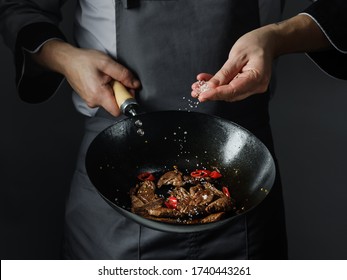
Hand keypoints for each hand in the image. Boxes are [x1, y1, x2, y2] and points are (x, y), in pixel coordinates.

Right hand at [33, 40, 140, 115]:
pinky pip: (103, 98)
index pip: (119, 111)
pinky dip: (106, 90)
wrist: (67, 60)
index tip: (126, 89)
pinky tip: (101, 80)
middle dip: (120, 92)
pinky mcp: (90, 99)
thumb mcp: (107, 63)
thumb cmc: (84, 60)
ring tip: (105, 77)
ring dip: (113, 90)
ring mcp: (90, 102)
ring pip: (110, 101)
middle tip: (114, 79)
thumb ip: (123, 75)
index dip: (126, 100)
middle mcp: (94, 102)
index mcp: (98, 95)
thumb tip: (135, 84)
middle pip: (116, 105)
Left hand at [191, 14, 330, 102]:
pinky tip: (205, 81)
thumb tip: (211, 87)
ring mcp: (252, 88)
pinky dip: (217, 86)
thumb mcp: (237, 56)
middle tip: (195, 92)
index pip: (233, 90)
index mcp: (257, 78)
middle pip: (230, 95)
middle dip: (211, 94)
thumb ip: (224, 73)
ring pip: (228, 94)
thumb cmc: (255, 44)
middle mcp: (256, 86)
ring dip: (212, 91)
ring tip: (196, 87)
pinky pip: (230, 89)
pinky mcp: (246, 86)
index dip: (216, 94)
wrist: (267, 41)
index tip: (202, 96)